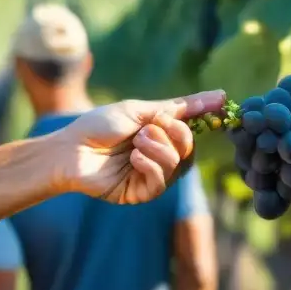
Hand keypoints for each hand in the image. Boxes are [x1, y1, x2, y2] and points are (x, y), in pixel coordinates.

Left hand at [55, 90, 224, 203]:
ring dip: (158, 148)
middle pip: (189, 148)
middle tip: (151, 126)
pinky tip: (134, 158)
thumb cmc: (98, 126)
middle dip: (175, 133)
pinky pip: (160, 182)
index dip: (204, 118)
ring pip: (177, 165)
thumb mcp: (140, 110)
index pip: (191, 129)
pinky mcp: (139, 193)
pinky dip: (150, 165)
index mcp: (159, 134)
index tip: (220, 105)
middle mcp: (158, 156)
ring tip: (136, 141)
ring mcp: (149, 176)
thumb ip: (179, 107)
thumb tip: (220, 96)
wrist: (69, 148)